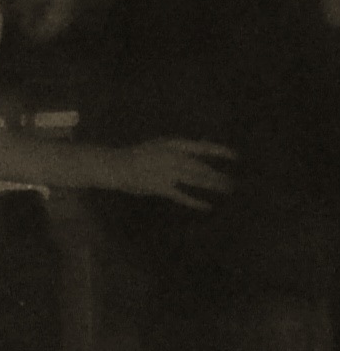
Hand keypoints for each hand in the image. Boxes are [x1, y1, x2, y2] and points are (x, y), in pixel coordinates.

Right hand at [101, 137, 233, 209]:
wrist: (115, 165)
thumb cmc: (137, 155)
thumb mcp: (159, 146)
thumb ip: (178, 151)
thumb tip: (200, 156)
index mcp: (174, 145)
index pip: (202, 147)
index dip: (219, 151)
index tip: (235, 156)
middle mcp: (174, 157)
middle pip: (202, 167)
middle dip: (218, 175)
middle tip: (233, 182)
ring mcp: (168, 172)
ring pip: (196, 180)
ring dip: (212, 185)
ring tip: (226, 189)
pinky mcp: (161, 187)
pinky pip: (182, 196)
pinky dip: (195, 201)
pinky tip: (207, 206)